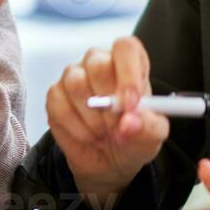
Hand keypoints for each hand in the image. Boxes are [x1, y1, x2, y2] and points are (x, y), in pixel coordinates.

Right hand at [46, 37, 169, 196]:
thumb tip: (130, 122)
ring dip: (92, 116)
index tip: (131, 104)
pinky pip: (59, 104)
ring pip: (75, 82)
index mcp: (130, 63)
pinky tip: (87, 135)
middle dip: (108, 101)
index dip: (128, 72)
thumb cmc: (134, 137)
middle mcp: (100, 63)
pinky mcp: (56, 95)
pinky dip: (76, 127)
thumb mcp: (153, 136)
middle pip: (97, 62)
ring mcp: (74, 76)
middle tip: (116, 124)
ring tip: (103, 131)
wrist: (109, 161)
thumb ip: (149, 126)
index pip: (125, 48)